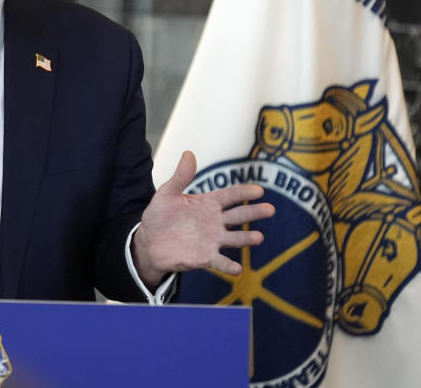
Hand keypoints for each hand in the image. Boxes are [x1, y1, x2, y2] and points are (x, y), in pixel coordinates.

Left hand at [132, 151, 274, 288]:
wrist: (150, 241)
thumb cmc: (160, 215)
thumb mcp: (167, 193)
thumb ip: (181, 176)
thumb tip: (189, 153)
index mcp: (208, 204)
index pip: (230, 196)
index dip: (243, 193)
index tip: (259, 190)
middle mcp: (215, 222)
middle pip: (238, 216)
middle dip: (254, 213)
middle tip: (270, 209)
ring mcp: (213, 240)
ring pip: (235, 239)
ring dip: (246, 239)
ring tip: (258, 237)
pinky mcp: (206, 258)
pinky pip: (220, 262)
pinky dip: (229, 265)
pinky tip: (237, 268)